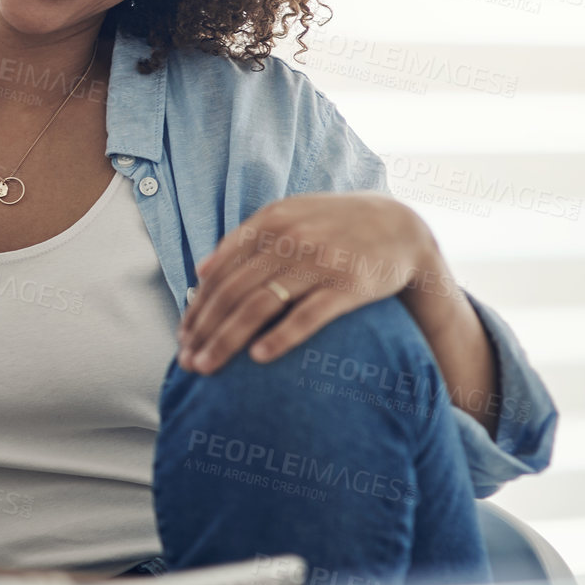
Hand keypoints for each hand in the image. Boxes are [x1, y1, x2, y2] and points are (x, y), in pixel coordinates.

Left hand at [177, 192, 437, 373]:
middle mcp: (290, 240)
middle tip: (186, 361)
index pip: (220, 271)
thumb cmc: (334, 227)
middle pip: (232, 292)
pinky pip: (308, 315)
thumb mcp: (289, 218)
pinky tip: (258, 357)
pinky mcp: (349, 286)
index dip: (197, 307)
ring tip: (207, 366)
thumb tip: (201, 270)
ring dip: (227, 339)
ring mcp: (319, 262)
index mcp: (270, 223)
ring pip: (259, 305)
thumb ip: (246, 240)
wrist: (401, 226)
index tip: (182, 337)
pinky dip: (280, 336)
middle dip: (203, 329)